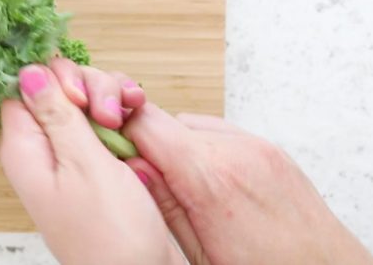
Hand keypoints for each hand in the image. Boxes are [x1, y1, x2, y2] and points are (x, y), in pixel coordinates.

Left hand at [0, 59, 182, 264]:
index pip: (23, 88)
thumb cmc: (112, 235)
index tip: (80, 94)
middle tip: (109, 114)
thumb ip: (56, 114)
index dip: (54, 78)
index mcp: (24, 149)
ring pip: (83, 102)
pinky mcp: (95, 163)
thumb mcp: (84, 165)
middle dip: (89, 87)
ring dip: (109, 99)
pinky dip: (122, 115)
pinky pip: (102, 124)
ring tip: (127, 118)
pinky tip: (136, 115)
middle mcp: (42, 151)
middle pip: (55, 89)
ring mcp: (70, 156)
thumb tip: (27, 72)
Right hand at [123, 103, 372, 264]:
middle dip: (146, 145)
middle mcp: (235, 151)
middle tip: (139, 180)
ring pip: (190, 125)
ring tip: (179, 189)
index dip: (116, 130)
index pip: (144, 124)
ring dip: (175, 147)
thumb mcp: (200, 256)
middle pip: (164, 122)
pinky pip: (219, 134)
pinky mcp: (270, 149)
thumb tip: (129, 168)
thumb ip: (162, 207)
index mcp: (211, 180)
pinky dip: (203, 151)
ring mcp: (257, 146)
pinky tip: (206, 186)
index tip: (102, 147)